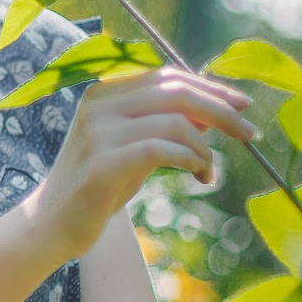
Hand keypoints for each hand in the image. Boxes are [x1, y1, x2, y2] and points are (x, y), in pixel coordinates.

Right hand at [30, 67, 258, 261]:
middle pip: (175, 92)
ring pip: (174, 122)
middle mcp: (99, 104)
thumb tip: (214, 112)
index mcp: (105, 92)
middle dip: (220, 111)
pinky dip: (191, 159)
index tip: (242, 106)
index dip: (209, 88)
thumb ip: (166, 125)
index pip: (167, 77)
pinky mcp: (102, 163)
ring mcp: (98, 132)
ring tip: (208, 171)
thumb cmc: (98, 186)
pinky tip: (199, 174)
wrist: (51, 224)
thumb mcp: (135, 148)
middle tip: (249, 133)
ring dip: (204, 148)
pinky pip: (161, 150)